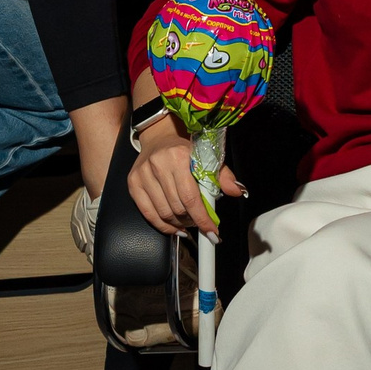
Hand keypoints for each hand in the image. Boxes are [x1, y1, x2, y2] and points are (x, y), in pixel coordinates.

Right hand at [129, 112, 245, 237]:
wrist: (159, 138)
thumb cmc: (185, 150)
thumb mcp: (207, 157)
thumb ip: (223, 176)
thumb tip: (237, 191)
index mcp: (179, 156)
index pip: (191, 197)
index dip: (202, 218)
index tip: (212, 232)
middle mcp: (158, 165)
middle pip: (177, 208)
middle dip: (192, 221)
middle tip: (201, 224)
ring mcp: (143, 175)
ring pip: (163, 213)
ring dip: (179, 224)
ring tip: (188, 223)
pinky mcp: (133, 183)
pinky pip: (148, 213)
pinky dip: (163, 225)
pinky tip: (174, 227)